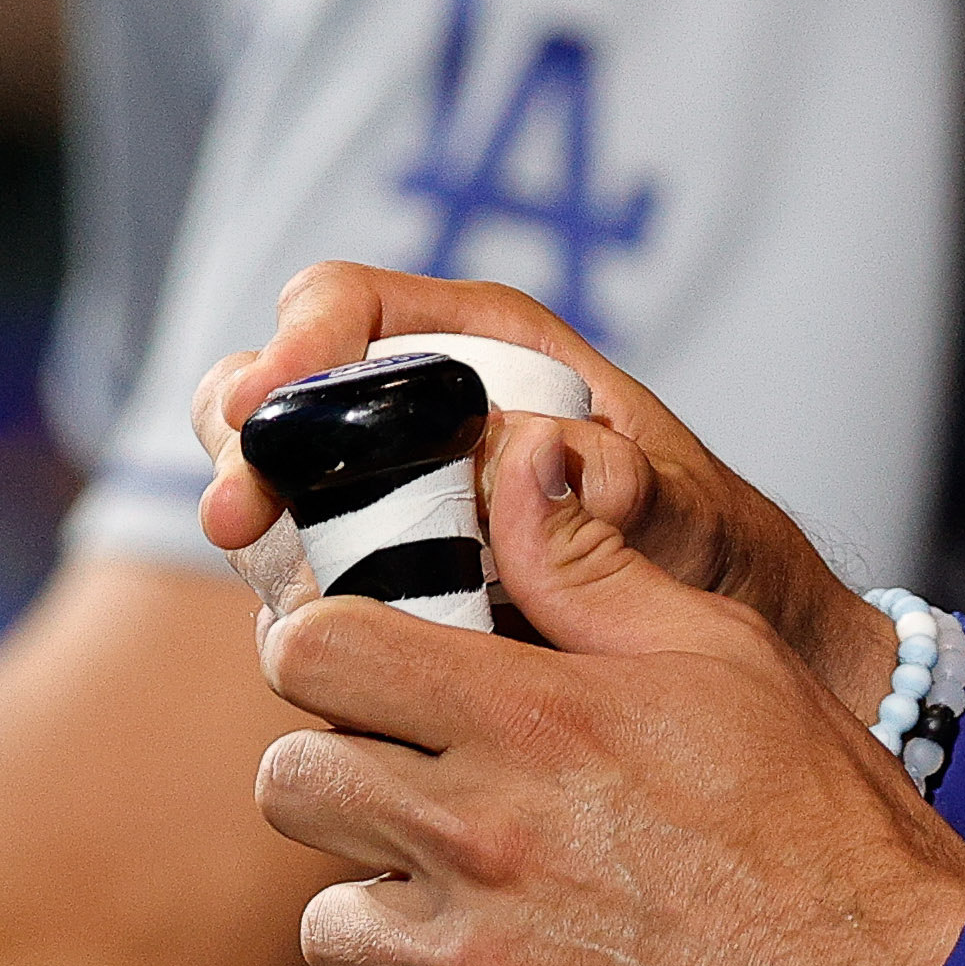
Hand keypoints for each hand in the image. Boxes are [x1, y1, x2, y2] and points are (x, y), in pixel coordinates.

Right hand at [195, 264, 895, 718]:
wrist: (726, 646)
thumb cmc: (716, 553)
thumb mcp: (694, 516)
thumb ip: (627, 490)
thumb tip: (542, 459)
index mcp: (489, 350)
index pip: (348, 305)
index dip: (295, 343)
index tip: (266, 400)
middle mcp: (421, 413)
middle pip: (273, 397)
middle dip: (243, 450)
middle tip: (238, 517)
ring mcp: (387, 499)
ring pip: (272, 500)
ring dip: (266, 546)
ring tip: (296, 603)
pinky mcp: (376, 583)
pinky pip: (304, 588)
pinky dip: (304, 618)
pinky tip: (332, 659)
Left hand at [253, 417, 964, 965]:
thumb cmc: (827, 830)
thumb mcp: (724, 655)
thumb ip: (591, 567)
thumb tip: (515, 466)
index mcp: (533, 717)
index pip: (318, 651)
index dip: (330, 648)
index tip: (369, 670)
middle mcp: (483, 834)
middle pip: (291, 782)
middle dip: (344, 774)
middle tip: (423, 788)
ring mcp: (477, 961)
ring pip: (328, 921)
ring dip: (386, 909)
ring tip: (479, 903)